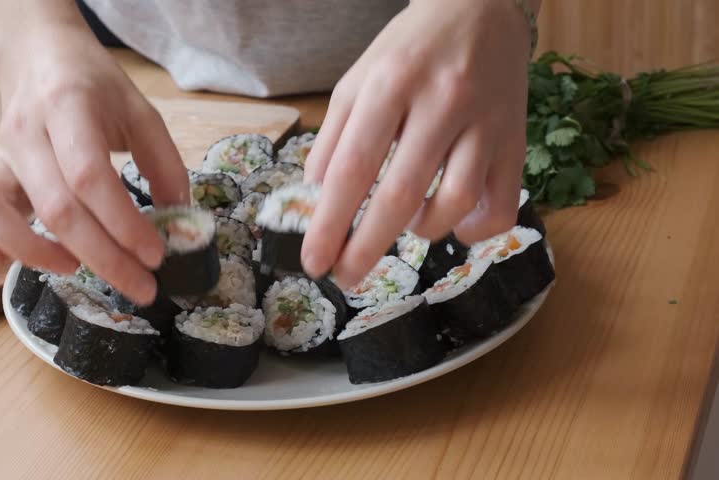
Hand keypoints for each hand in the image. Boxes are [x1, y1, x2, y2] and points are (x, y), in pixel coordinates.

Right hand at [0, 23, 189, 303]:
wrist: (38, 55)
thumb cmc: (94, 86)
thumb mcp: (141, 110)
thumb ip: (165, 162)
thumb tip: (178, 219)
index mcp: (69, 108)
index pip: (90, 177)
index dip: (123, 224)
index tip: (155, 255)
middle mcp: (26, 134)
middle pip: (56, 208)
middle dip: (103, 259)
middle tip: (141, 287)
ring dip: (37, 255)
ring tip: (77, 268)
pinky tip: (26, 259)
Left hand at [302, 0, 531, 288]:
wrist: (479, 9)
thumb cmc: (409, 50)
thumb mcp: (357, 80)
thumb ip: (333, 136)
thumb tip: (319, 195)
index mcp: (390, 84)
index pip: (353, 168)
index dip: (330, 224)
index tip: (315, 263)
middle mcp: (441, 101)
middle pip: (400, 195)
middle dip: (366, 249)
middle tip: (346, 279)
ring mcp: (484, 121)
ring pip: (455, 202)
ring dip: (422, 231)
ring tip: (407, 225)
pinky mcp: (516, 138)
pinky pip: (502, 204)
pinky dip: (475, 230)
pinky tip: (454, 224)